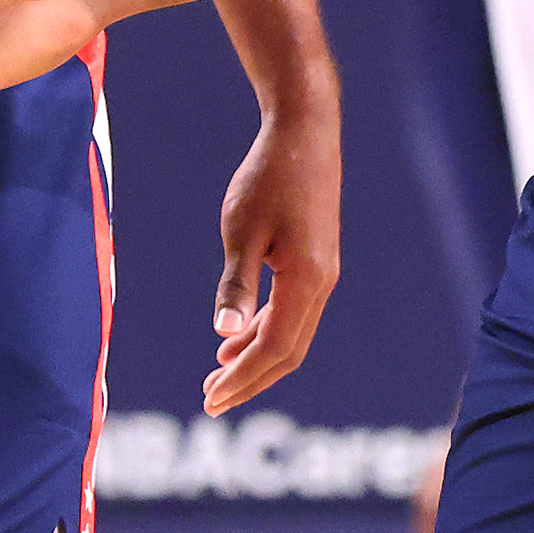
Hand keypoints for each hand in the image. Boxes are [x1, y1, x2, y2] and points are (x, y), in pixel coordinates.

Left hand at [207, 99, 343, 416]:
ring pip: (292, 333)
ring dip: (255, 357)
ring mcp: (322, 273)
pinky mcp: (315, 262)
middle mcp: (322, 282)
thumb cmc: (269, 176)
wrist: (304, 132)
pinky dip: (264, 330)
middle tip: (211, 400)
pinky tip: (236, 336)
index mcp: (306, 279)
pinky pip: (293, 311)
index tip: (211, 399)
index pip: (275, 347)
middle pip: (288, 351)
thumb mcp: (241, 230)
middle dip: (249, 379)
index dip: (244, 377)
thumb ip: (236, 284)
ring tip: (216, 374)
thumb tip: (224, 334)